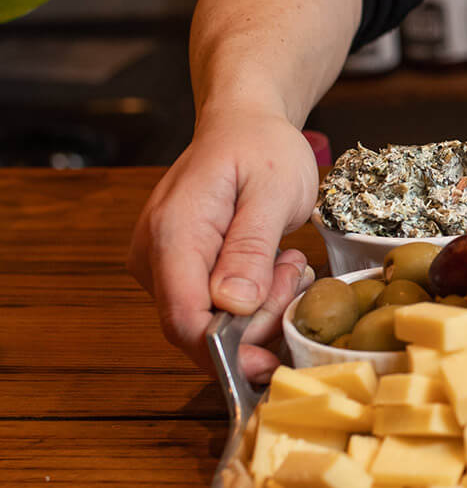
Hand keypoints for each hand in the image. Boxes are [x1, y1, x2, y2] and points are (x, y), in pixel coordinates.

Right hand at [128, 107, 320, 379]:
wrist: (245, 125)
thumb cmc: (262, 149)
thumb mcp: (273, 191)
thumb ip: (251, 247)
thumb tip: (233, 304)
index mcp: (173, 233)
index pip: (183, 319)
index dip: (226, 354)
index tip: (270, 363)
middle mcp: (154, 255)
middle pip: (198, 327)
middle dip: (257, 320)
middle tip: (292, 269)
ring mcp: (161, 265)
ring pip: (210, 322)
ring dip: (260, 307)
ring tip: (286, 260)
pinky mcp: (178, 270)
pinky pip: (213, 307)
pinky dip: (251, 300)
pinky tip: (273, 267)